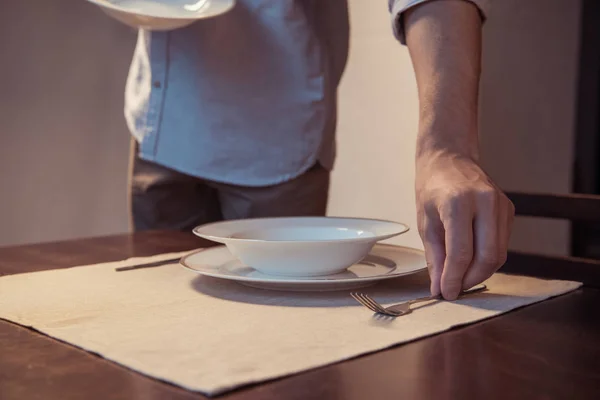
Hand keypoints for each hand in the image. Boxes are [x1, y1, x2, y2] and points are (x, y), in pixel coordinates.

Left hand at [416, 150, 514, 299]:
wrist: (449, 158)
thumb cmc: (432, 187)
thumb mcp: (425, 221)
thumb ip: (435, 256)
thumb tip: (439, 287)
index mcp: (458, 203)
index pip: (461, 252)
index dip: (454, 279)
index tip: (446, 293)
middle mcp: (485, 202)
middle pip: (487, 257)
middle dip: (470, 279)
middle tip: (454, 289)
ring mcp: (501, 205)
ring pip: (499, 254)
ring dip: (480, 272)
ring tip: (460, 277)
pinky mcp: (509, 209)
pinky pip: (502, 244)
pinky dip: (487, 258)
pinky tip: (471, 260)